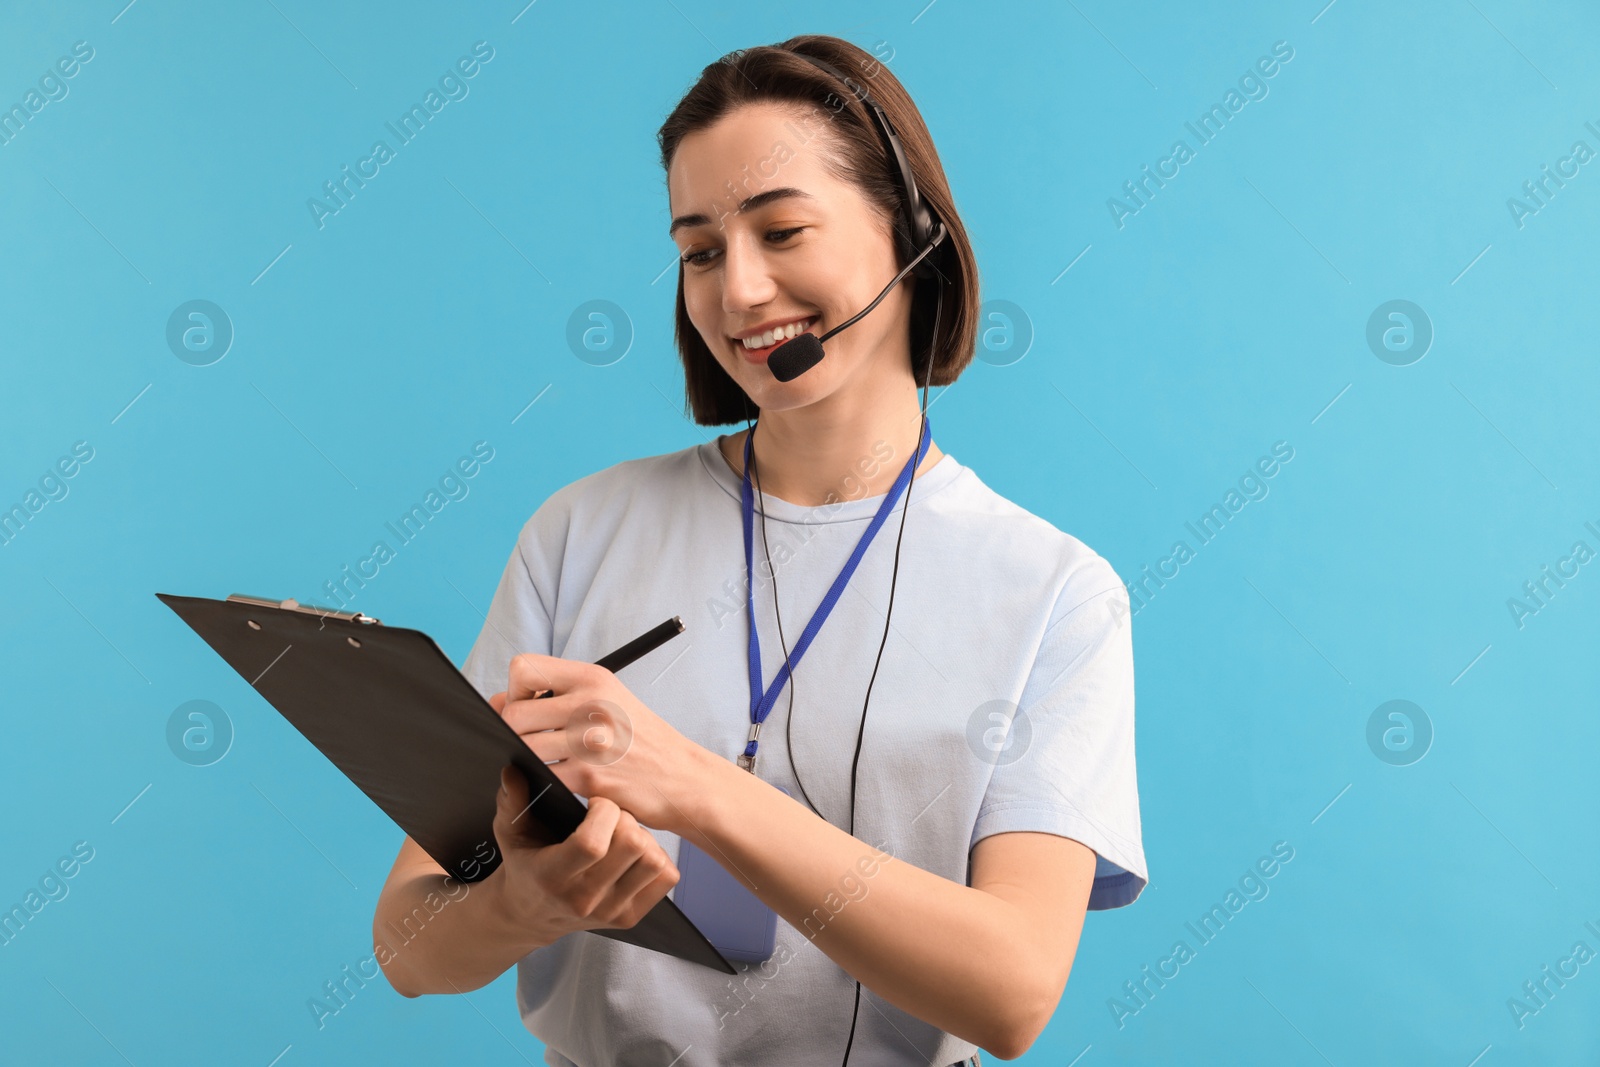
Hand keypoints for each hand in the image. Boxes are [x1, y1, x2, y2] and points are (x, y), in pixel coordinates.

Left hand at [487, 652, 716, 833]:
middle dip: (515, 733)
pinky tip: (567, 781)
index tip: (531, 708)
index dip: (516, 692)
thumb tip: (495, 702)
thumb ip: (555, 695)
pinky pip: (542, 777)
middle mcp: (591, 704)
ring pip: (523, 748)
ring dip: (531, 760)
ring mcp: (590, 741)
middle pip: (514, 715)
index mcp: (593, 677)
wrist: (682, 777)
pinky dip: (547, 782)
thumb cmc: (640, 738)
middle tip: (537, 743)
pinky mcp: (589, 778)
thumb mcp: (607, 698)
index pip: (523, 669)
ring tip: (556, 762)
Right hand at [490, 764, 679, 938]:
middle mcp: (583, 899)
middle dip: (626, 818)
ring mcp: (609, 912)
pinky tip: (633, 853)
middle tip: (610, 817)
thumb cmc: (525, 864)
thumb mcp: (510, 833)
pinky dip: (657, 857)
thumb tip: (512, 772)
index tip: (595, 802)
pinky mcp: (630, 918)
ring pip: (653, 860)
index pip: (593, 843)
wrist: (531, 914)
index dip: (604, 812)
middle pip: (632, 845)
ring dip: (644, 838)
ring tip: (622, 834)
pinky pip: (666, 877)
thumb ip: (511, 802)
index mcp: (552, 876)